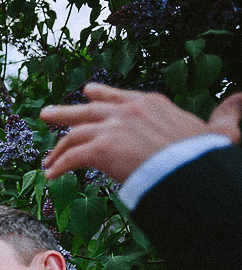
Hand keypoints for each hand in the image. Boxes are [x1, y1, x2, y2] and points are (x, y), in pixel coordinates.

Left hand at [41, 83, 241, 181]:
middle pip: (88, 110)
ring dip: (58, 149)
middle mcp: (127, 110)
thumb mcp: (218, 130)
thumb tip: (240, 100)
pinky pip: (71, 157)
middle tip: (47, 114)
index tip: (88, 93)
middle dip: (65, 113)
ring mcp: (111, 127)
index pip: (119, 96)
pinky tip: (51, 176)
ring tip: (47, 160)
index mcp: (150, 103)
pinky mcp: (100, 148)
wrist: (188, 169)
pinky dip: (59, 166)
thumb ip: (225, 115)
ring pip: (74, 135)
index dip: (101, 95)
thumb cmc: (202, 155)